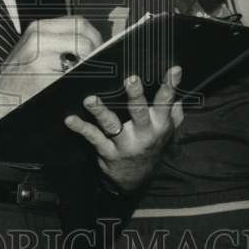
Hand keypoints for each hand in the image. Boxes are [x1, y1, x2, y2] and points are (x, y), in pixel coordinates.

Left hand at [0, 16, 101, 138]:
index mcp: (42, 44)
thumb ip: (76, 74)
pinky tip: (76, 53)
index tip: (101, 66)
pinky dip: (75, 36)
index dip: (95, 56)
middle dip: (95, 41)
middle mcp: (39, 31)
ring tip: (90, 56)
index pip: (82, 43)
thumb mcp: (52, 89)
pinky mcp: (36, 30)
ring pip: (75, 22)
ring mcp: (36, 28)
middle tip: (100, 58)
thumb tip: (98, 67)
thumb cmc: (18, 97)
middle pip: (82, 24)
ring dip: (86, 37)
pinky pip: (64, 26)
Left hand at [64, 66, 183, 192]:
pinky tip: (70, 119)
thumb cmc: (151, 146)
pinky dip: (81, 128)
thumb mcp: (167, 131)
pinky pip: (93, 137)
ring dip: (100, 112)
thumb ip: (173, 112)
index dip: (170, 86)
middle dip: (135, 96)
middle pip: (139, 112)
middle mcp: (143, 134)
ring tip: (90, 100)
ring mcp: (124, 144)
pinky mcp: (107, 151)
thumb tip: (178, 91)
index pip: (165, 103)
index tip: (174, 69)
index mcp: (159, 126)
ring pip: (112, 125)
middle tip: (131, 80)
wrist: (136, 179)